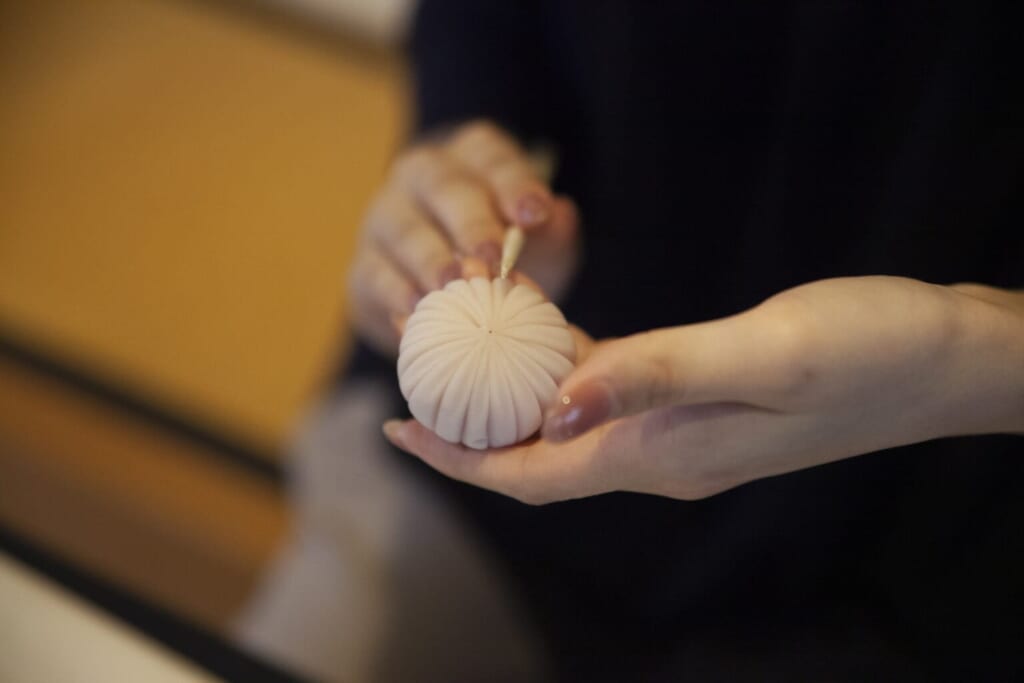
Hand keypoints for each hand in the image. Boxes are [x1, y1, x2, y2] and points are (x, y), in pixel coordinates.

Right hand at [348, 120, 578, 354]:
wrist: (442, 302)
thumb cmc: (499, 258)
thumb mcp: (538, 243)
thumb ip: (552, 230)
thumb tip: (560, 215)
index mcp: (470, 159)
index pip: (491, 157)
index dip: (513, 182)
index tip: (536, 213)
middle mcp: (422, 177)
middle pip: (443, 186)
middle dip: (470, 222)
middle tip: (493, 256)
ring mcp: (386, 219)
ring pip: (405, 230)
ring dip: (431, 259)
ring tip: (455, 285)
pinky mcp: (365, 267)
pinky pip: (376, 274)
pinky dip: (397, 291)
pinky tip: (418, 309)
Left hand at [383, 277, 1023, 503]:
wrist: (944, 363)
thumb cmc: (866, 353)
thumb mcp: (762, 354)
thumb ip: (657, 375)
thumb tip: (557, 404)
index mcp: (665, 453)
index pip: (532, 474)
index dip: (457, 459)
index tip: (393, 424)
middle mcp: (666, 457)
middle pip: (540, 459)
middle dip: (472, 430)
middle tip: (418, 378)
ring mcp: (687, 437)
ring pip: (573, 430)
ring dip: (518, 401)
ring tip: (468, 355)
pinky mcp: (708, 409)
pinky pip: (614, 402)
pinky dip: (571, 376)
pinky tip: (554, 340)